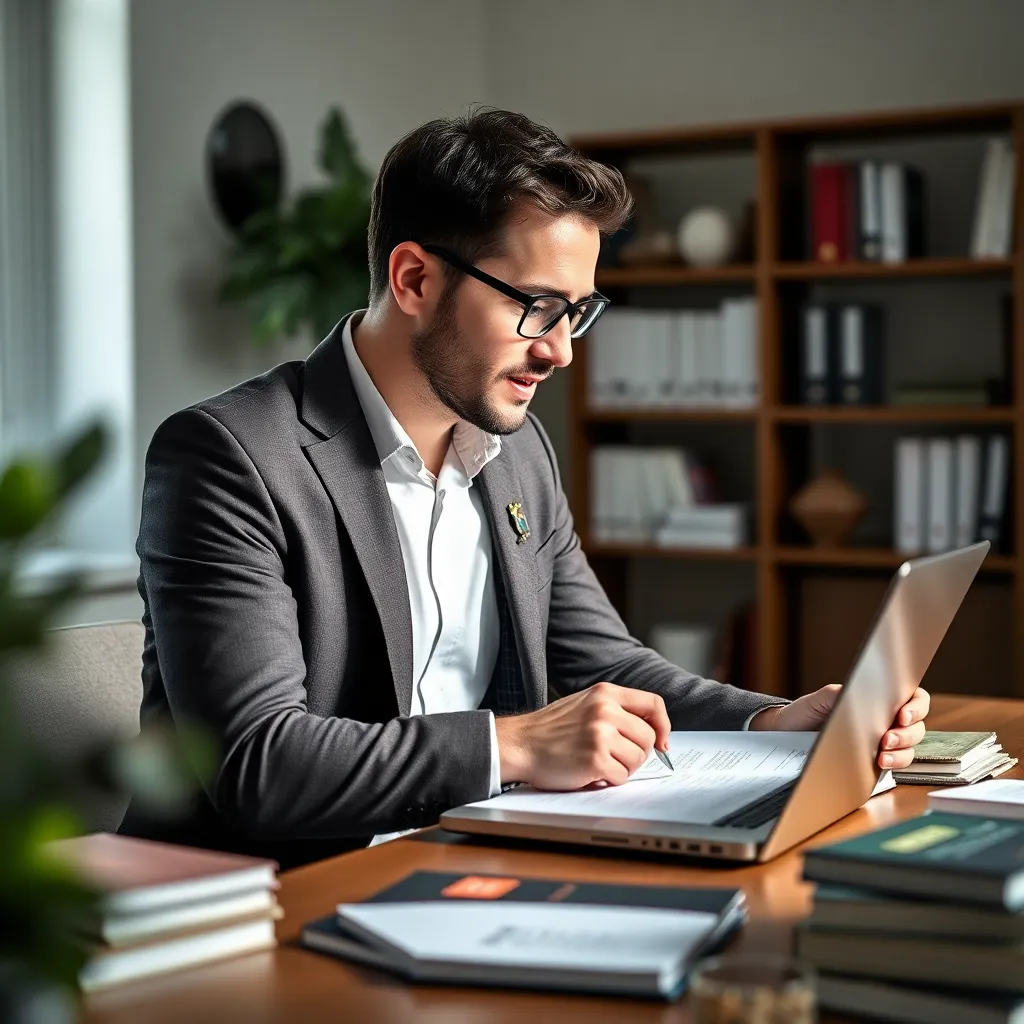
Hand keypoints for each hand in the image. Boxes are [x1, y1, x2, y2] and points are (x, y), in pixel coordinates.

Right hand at [495, 682, 670, 789]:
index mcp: (605, 693)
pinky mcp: (596, 759)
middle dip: (636, 753)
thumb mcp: (584, 703)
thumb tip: (650, 730)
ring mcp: (601, 734)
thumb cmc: (550, 728)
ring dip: (622, 768)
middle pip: (648, 738)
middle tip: (614, 757)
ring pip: (637, 759)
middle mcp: (606, 710)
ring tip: (598, 763)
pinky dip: (608, 781)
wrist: (519, 743)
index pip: (653, 704)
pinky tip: (590, 773)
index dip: (663, 726)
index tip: (661, 741)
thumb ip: (615, 709)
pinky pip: (621, 777)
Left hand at [750, 684, 929, 769]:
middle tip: (886, 739)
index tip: (901, 714)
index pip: (913, 699)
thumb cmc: (807, 712)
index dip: (916, 706)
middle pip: (916, 727)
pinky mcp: (874, 762)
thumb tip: (854, 694)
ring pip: (909, 749)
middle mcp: (886, 722)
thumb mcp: (819, 699)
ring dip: (901, 753)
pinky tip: (879, 764)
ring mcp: (883, 743)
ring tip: (882, 756)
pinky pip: (895, 765)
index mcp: (879, 700)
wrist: (788, 734)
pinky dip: (893, 765)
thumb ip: (837, 694)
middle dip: (907, 734)